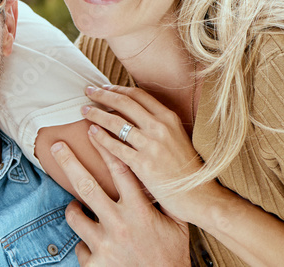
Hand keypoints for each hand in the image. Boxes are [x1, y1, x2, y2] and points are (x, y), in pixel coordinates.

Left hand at [51, 139, 188, 265]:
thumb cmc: (171, 257)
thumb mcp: (176, 226)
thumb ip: (166, 200)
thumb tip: (159, 174)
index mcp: (140, 211)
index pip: (120, 171)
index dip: (106, 147)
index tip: (92, 130)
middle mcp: (119, 224)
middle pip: (87, 185)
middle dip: (69, 162)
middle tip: (55, 146)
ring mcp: (104, 244)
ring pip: (74, 215)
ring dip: (73, 208)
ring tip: (74, 207)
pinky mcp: (95, 264)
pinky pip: (79, 247)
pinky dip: (84, 245)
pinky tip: (93, 246)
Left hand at [82, 85, 209, 223]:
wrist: (199, 195)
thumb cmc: (185, 168)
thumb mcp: (176, 137)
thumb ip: (158, 124)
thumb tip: (133, 112)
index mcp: (169, 118)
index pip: (138, 95)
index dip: (118, 89)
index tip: (104, 88)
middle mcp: (160, 127)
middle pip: (124, 103)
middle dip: (103, 95)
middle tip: (88, 91)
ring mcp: (152, 145)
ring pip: (116, 122)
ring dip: (97, 114)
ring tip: (84, 111)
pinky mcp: (144, 164)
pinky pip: (115, 147)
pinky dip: (101, 137)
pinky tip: (91, 133)